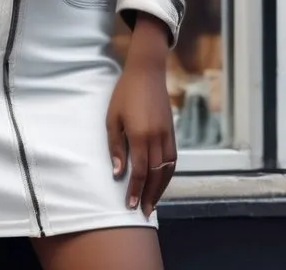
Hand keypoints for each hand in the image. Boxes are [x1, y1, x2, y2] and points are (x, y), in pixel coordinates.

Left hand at [106, 14, 175, 217]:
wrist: (147, 73)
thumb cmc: (124, 94)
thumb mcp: (113, 118)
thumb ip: (115, 146)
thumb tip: (117, 172)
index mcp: (140, 135)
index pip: (139, 171)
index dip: (135, 190)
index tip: (131, 206)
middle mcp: (156, 138)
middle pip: (155, 174)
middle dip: (149, 195)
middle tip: (144, 212)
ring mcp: (167, 135)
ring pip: (167, 169)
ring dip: (160, 188)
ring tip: (153, 203)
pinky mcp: (172, 132)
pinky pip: (173, 159)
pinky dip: (168, 174)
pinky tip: (162, 181)